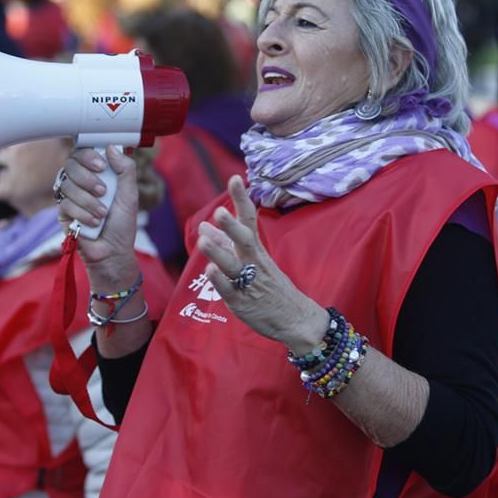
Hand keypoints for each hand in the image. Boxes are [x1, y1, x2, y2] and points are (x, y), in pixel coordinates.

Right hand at [56, 146, 140, 286]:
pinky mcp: (62, 213)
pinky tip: (93, 223)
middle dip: (87, 178)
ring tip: (102, 214)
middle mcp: (80, 182)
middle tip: (103, 191)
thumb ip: (125, 169)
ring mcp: (69, 197)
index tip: (101, 165)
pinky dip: (82, 214)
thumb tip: (112, 147)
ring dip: (88, 200)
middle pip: (70, 165)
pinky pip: (65, 204)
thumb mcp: (130, 195)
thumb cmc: (122, 224)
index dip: (88, 155)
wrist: (113, 252)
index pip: (83, 153)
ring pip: (67, 185)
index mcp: (96, 174)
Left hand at [196, 176, 327, 350]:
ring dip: (219, 252)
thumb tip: (205, 225)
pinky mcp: (242, 302)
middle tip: (219, 210)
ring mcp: (249, 283)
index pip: (250, 220)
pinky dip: (220, 281)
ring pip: (234, 265)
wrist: (294, 319)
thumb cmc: (269, 286)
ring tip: (204, 239)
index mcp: (256, 250)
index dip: (242, 200)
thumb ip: (225, 244)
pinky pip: (230, 290)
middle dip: (232, 225)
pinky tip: (210, 270)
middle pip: (244, 240)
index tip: (235, 178)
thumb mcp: (251, 261)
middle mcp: (254, 263)